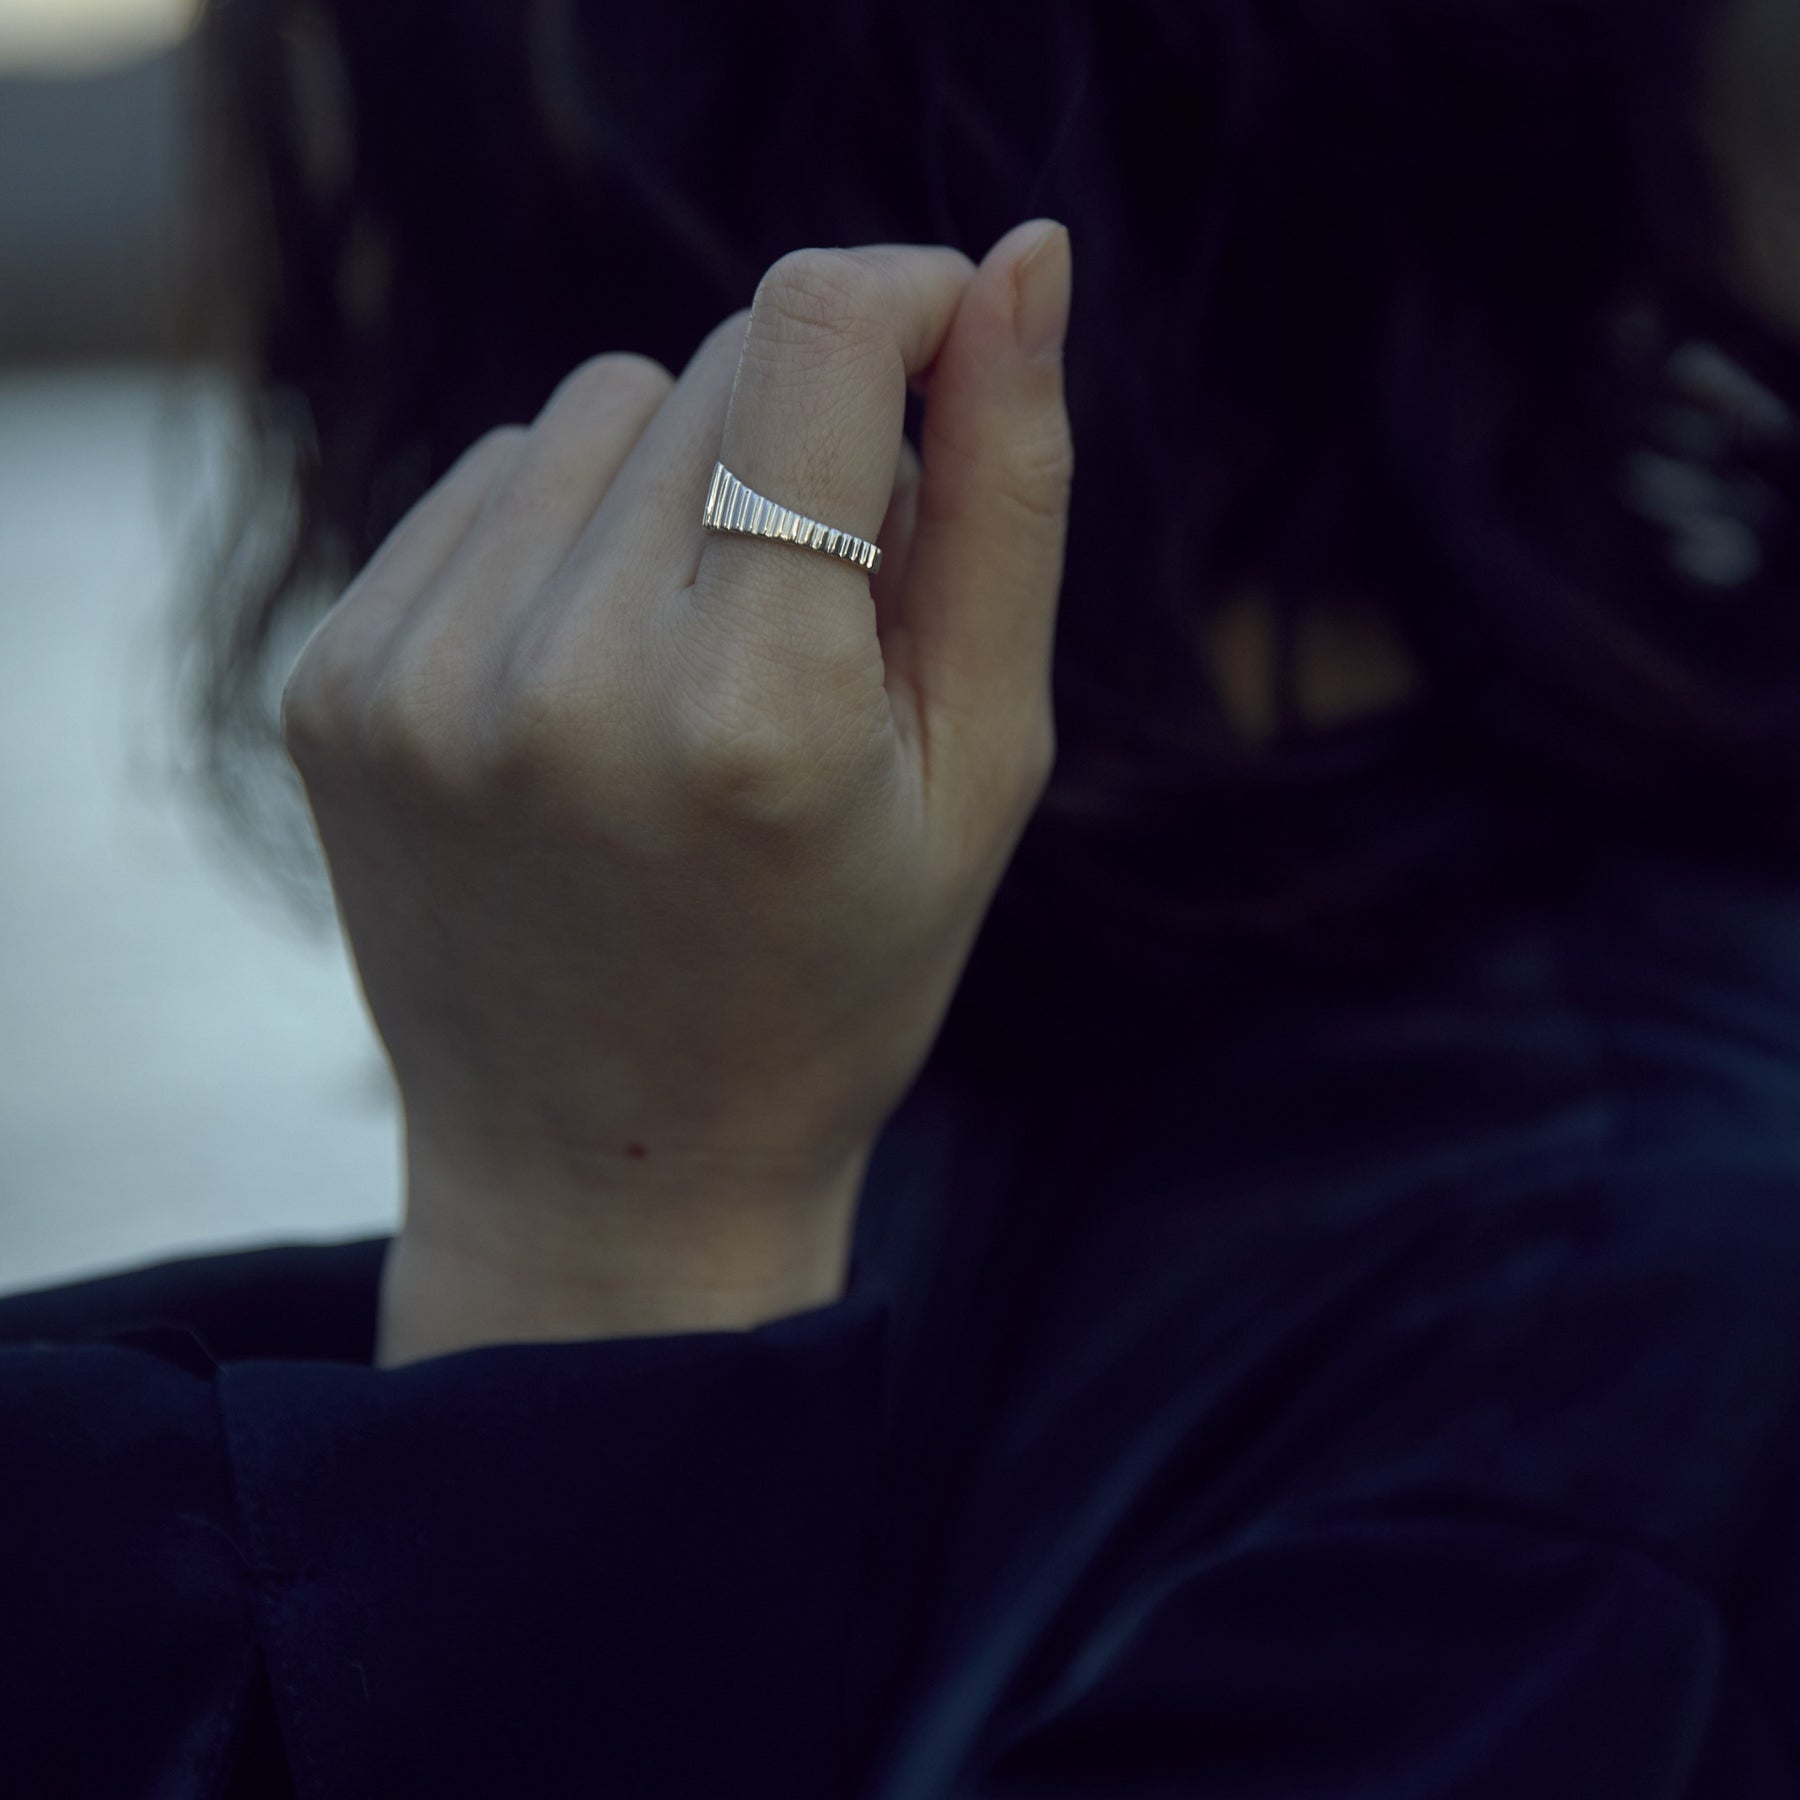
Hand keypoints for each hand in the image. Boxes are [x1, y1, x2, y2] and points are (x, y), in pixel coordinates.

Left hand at [280, 218, 1073, 1348]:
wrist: (610, 1164)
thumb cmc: (839, 972)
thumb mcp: (983, 763)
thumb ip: (1009, 500)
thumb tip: (1021, 258)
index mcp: (757, 720)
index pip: (814, 342)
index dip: (905, 296)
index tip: (949, 336)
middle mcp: (562, 686)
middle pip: (714, 368)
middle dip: (805, 442)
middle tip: (827, 622)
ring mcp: (418, 683)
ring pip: (593, 406)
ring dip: (679, 484)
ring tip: (708, 662)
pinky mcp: (334, 682)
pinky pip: (488, 483)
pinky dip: (568, 539)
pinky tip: (598, 684)